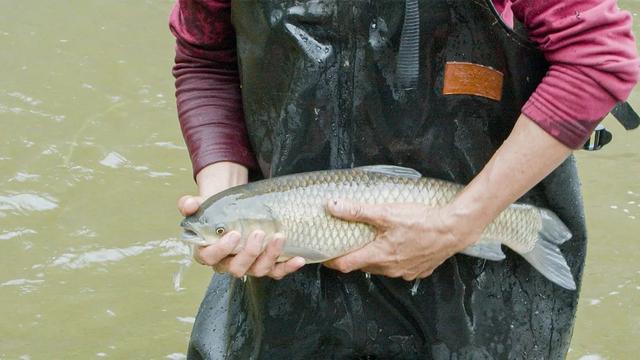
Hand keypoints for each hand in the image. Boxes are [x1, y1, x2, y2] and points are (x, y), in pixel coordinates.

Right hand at [178, 162, 304, 278]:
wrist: (234, 211)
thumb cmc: (216, 211)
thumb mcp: (201, 205)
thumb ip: (190, 205)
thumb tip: (188, 204)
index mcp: (208, 252)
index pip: (209, 258)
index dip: (221, 249)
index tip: (233, 234)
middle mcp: (228, 264)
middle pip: (237, 268)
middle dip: (249, 253)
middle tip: (259, 233)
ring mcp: (249, 266)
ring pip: (258, 271)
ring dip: (270, 256)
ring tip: (280, 237)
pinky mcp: (266, 266)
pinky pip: (277, 272)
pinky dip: (288, 267)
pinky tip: (299, 259)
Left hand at [323, 199, 481, 280]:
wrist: (454, 229)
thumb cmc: (421, 221)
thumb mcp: (386, 212)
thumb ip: (358, 211)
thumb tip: (332, 206)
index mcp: (378, 255)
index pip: (346, 265)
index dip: (332, 261)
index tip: (324, 256)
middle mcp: (390, 269)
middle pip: (364, 266)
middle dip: (354, 256)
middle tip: (348, 243)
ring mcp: (406, 272)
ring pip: (382, 267)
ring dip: (375, 257)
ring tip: (373, 242)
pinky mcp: (419, 271)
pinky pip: (401, 268)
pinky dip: (396, 259)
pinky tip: (399, 246)